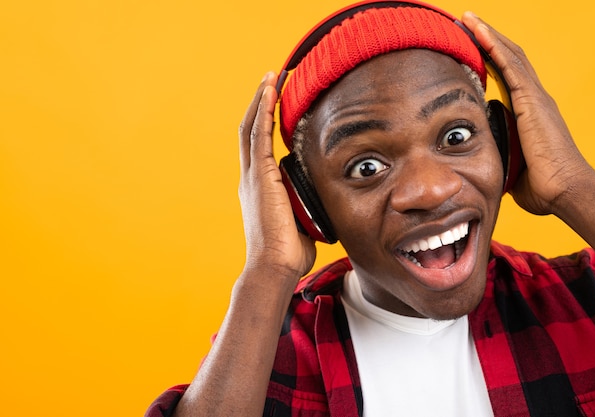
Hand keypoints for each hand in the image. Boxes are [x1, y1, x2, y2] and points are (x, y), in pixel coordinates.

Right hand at [238, 72, 315, 280]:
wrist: (276, 266)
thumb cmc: (290, 251)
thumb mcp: (302, 219)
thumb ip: (309, 203)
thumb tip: (327, 200)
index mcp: (260, 187)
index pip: (259, 145)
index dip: (264, 120)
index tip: (276, 101)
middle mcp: (251, 177)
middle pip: (250, 130)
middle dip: (260, 103)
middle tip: (273, 80)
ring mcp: (253, 176)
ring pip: (251, 127)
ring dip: (261, 100)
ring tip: (272, 77)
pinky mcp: (259, 176)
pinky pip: (258, 135)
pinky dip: (262, 111)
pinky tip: (270, 91)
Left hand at [461, 12, 594, 216]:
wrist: (565, 192)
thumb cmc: (543, 187)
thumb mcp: (512, 165)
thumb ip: (499, 154)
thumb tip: (483, 157)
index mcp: (530, 112)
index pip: (508, 75)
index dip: (491, 57)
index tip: (470, 46)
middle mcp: (535, 99)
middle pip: (509, 58)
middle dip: (487, 39)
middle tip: (465, 24)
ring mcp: (536, 98)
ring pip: (510, 55)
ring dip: (488, 35)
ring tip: (468, 20)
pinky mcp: (532, 102)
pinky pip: (511, 67)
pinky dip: (495, 47)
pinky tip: (480, 33)